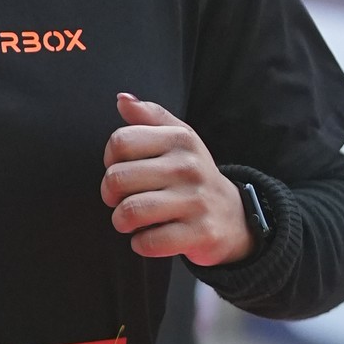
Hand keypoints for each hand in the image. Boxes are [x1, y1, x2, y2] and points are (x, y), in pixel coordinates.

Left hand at [101, 92, 252, 264]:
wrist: (234, 217)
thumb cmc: (192, 175)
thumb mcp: (179, 139)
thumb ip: (149, 116)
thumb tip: (122, 100)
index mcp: (180, 139)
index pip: (120, 142)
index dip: (110, 160)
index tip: (122, 169)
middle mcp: (188, 167)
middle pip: (117, 178)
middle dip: (110, 195)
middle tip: (122, 200)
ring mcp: (195, 201)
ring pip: (129, 212)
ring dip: (121, 221)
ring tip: (130, 220)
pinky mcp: (199, 233)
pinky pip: (148, 242)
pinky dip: (140, 244)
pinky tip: (149, 237)